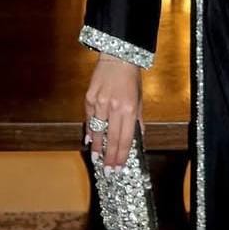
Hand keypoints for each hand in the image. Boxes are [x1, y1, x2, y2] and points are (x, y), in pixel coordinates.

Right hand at [84, 53, 142, 167]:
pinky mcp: (89, 98)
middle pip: (111, 139)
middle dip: (109, 157)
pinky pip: (89, 119)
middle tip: (108, 171)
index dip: (121, 156)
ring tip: (96, 159)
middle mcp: (114, 108)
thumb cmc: (131, 79)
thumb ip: (137, 121)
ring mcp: (100, 103)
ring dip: (97, 147)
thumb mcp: (140, 100)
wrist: (117, 58)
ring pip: (97, 131)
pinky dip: (90, 130)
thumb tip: (137, 139)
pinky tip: (90, 140)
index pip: (125, 139)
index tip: (119, 168)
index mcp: (130, 109)